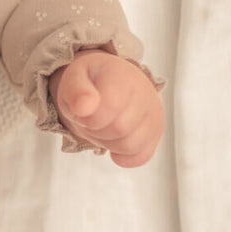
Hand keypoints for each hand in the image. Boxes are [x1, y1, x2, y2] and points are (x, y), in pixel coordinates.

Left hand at [49, 49, 163, 166]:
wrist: (112, 81)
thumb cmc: (91, 82)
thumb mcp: (74, 79)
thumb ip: (75, 91)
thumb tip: (83, 107)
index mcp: (122, 75)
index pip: (111, 106)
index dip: (90, 117)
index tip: (83, 110)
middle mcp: (145, 92)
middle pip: (119, 129)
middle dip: (97, 129)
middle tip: (92, 116)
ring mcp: (154, 112)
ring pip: (130, 145)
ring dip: (109, 142)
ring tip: (104, 124)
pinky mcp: (156, 131)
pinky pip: (141, 156)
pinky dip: (123, 155)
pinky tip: (114, 140)